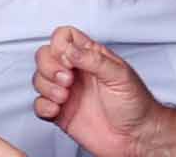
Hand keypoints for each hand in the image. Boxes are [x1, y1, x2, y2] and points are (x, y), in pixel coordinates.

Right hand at [29, 27, 157, 156]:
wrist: (137, 138)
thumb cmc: (136, 104)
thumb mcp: (120, 75)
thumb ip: (93, 59)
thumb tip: (70, 49)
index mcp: (91, 57)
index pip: (64, 37)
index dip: (60, 44)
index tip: (69, 60)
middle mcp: (76, 73)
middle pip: (45, 56)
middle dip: (49, 67)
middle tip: (68, 80)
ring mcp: (67, 93)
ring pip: (39, 79)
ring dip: (47, 87)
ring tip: (65, 96)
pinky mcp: (62, 114)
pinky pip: (39, 105)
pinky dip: (43, 107)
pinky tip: (58, 109)